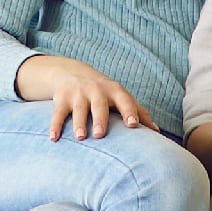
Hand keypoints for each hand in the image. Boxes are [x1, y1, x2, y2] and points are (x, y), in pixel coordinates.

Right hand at [21, 55, 151, 140]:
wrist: (71, 72)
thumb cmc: (104, 91)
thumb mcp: (120, 96)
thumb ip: (139, 112)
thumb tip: (158, 132)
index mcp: (114, 91)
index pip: (125, 100)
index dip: (130, 111)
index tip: (134, 125)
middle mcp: (96, 90)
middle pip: (99, 105)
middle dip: (100, 119)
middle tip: (101, 135)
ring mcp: (78, 94)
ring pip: (79, 109)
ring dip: (79, 123)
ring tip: (80, 138)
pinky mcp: (61, 98)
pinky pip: (57, 113)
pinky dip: (55, 126)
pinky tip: (54, 138)